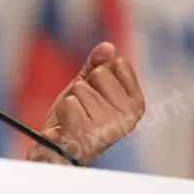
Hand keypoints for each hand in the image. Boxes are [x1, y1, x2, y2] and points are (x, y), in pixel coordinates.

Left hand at [28, 42, 145, 164]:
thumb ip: (97, 66)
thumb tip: (108, 47)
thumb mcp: (88, 86)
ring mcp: (109, 126)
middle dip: (85, 85)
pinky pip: (69, 101)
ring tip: (75, 117)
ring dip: (72, 99)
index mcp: (135, 104)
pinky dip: (63, 110)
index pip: (119, 63)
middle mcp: (128, 117)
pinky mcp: (87, 132)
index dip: (101, 72)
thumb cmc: (76, 117)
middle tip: (83, 106)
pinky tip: (68, 124)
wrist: (57, 147)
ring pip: (82, 87)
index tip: (97, 91)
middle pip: (100, 73)